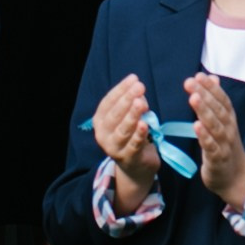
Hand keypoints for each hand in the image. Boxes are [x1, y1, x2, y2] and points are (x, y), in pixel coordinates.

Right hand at [91, 71, 158, 215]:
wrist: (136, 166)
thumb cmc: (132, 136)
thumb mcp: (130, 118)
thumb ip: (133, 105)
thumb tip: (140, 93)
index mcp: (100, 121)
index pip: (108, 102)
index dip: (120, 89)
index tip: (134, 78)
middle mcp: (103, 135)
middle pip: (114, 115)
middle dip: (127, 99)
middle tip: (140, 86)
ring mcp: (114, 148)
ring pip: (123, 130)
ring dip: (132, 115)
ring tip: (141, 103)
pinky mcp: (128, 158)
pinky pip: (134, 145)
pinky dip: (139, 135)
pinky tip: (145, 125)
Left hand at [184, 69, 244, 205]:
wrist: (236, 178)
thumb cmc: (225, 146)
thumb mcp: (223, 122)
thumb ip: (216, 100)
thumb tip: (212, 77)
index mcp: (229, 118)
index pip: (222, 99)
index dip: (211, 87)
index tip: (198, 75)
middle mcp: (228, 129)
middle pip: (217, 109)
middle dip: (204, 94)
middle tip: (190, 82)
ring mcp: (224, 144)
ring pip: (215, 125)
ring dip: (204, 111)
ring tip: (193, 98)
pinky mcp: (217, 159)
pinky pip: (211, 146)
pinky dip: (204, 136)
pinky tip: (196, 125)